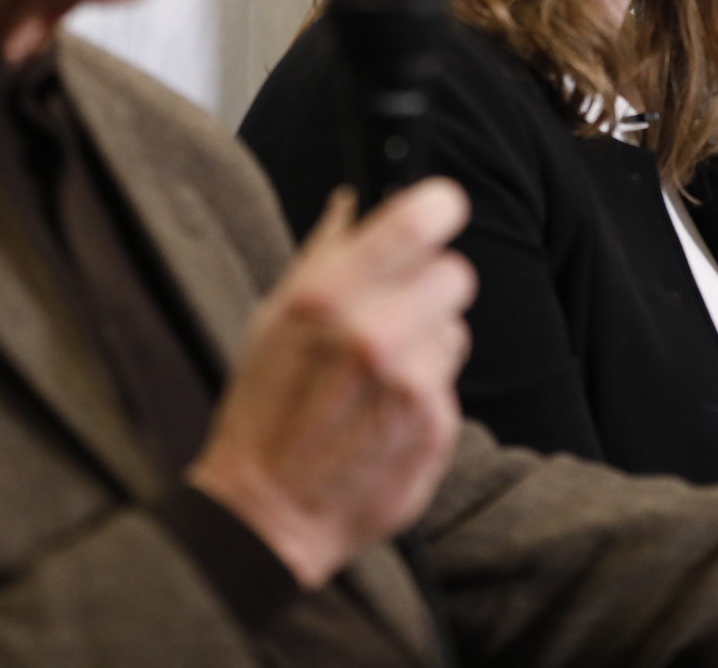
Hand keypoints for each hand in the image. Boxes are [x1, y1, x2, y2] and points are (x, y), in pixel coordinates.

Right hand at [187, 179, 475, 586]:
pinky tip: (385, 415)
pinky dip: (426, 393)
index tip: (439, 208)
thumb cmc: (262, 413)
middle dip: (429, 289)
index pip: (416, 223)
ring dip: (427, 345)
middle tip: (396, 314)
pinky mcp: (438, 426)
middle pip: (455, 274)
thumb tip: (352, 201)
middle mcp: (374, 335)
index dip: (436, 208)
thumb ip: (321, 256)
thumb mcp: (271, 322)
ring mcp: (411, 384)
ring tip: (379, 377)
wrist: (266, 516)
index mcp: (326, 299)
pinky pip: (450, 383)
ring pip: (454, 330)